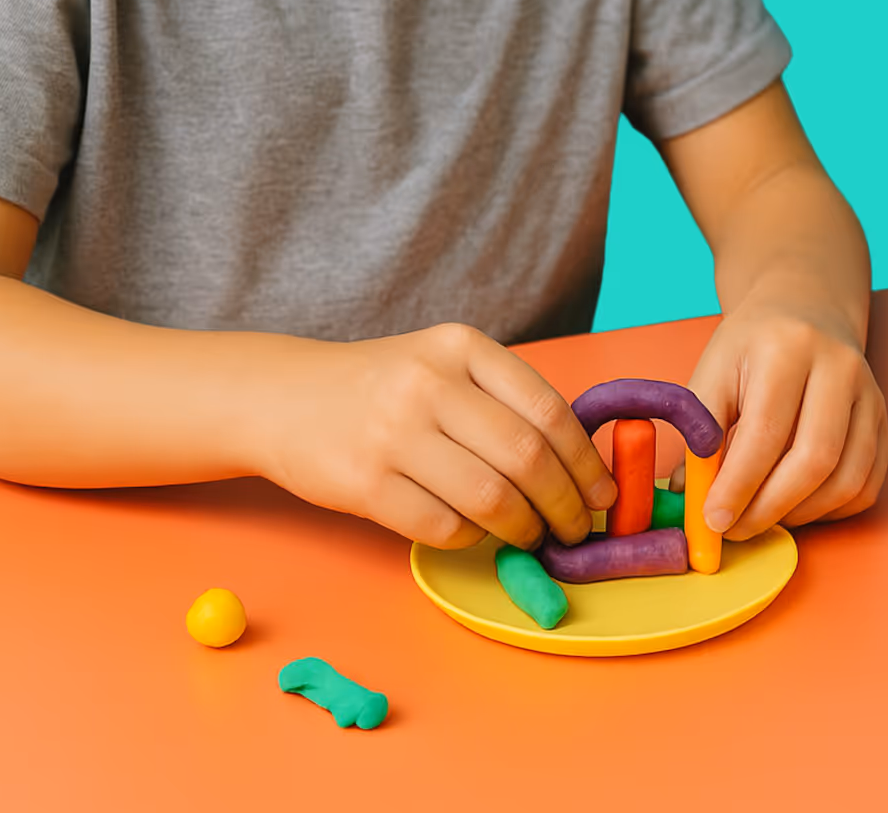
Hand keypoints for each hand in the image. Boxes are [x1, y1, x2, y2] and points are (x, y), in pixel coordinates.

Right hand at [254, 323, 613, 549]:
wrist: (282, 397)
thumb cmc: (383, 388)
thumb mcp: (443, 366)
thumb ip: (503, 401)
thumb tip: (581, 467)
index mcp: (461, 348)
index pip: (548, 410)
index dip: (587, 462)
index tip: (605, 493)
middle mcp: (429, 384)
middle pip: (527, 458)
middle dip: (566, 504)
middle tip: (578, 528)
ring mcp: (393, 434)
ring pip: (491, 498)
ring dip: (525, 528)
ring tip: (533, 536)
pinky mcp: (364, 484)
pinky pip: (444, 527)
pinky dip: (473, 538)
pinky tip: (477, 532)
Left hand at [679, 291, 887, 541]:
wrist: (804, 310)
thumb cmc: (752, 346)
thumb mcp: (713, 370)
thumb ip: (700, 431)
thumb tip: (691, 496)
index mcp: (789, 348)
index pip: (766, 431)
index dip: (738, 485)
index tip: (713, 518)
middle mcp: (840, 367)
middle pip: (815, 460)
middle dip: (770, 508)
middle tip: (736, 528)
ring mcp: (871, 394)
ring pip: (848, 479)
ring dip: (801, 514)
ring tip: (763, 516)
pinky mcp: (884, 419)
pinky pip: (868, 484)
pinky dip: (832, 509)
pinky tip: (798, 504)